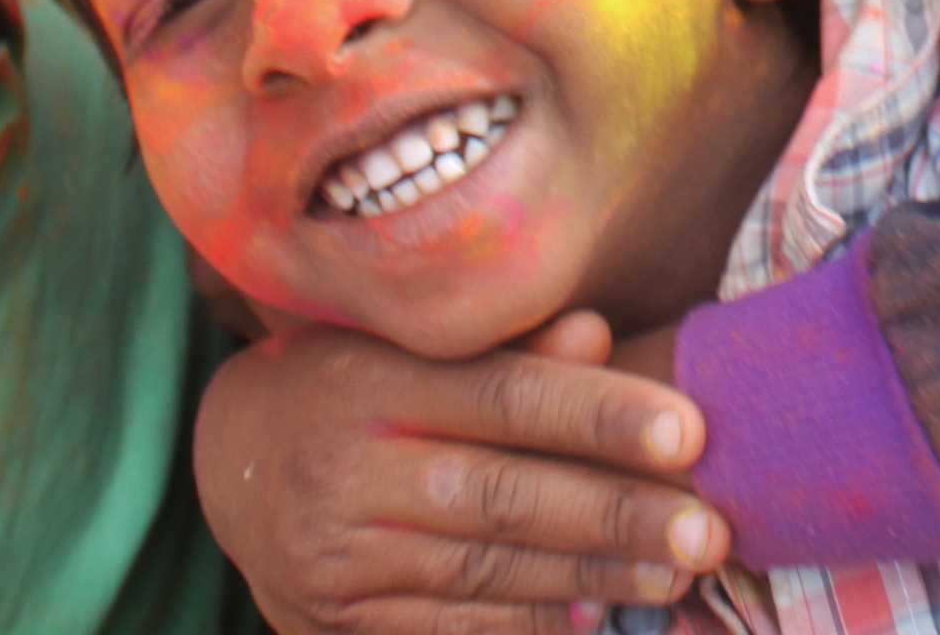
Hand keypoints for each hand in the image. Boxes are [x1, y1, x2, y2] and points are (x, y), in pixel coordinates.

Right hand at [195, 313, 729, 634]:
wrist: (233, 461)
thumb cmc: (352, 382)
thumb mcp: (408, 343)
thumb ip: (505, 348)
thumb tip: (596, 334)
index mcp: (369, 380)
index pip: (501, 395)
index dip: (598, 414)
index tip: (689, 431)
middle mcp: (344, 468)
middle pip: (499, 495)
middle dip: (614, 514)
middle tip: (707, 527)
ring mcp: (334, 553)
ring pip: (482, 570)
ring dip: (590, 577)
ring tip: (675, 573)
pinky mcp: (332, 617)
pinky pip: (446, 628)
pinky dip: (526, 626)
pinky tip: (597, 618)